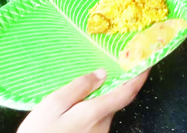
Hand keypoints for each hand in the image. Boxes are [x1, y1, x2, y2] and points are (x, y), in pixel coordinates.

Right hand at [17, 68, 149, 132]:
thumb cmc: (39, 132)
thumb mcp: (53, 104)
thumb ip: (79, 87)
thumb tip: (102, 73)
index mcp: (95, 113)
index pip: (128, 91)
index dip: (140, 75)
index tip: (147, 60)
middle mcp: (103, 125)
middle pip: (116, 100)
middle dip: (116, 84)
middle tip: (111, 65)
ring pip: (106, 110)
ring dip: (102, 97)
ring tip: (87, 85)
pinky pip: (97, 119)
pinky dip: (94, 108)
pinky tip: (78, 105)